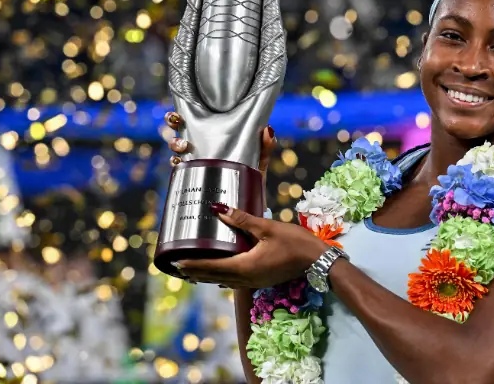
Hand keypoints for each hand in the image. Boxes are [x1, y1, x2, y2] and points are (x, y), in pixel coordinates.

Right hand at [165, 110, 275, 187]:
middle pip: (180, 129)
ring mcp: (195, 163)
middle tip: (178, 124)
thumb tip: (268, 129)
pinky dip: (175, 165)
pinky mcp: (192, 179)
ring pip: (176, 148)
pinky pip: (178, 171)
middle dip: (173, 123)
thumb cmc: (252, 177)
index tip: (179, 112)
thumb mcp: (260, 160)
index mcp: (215, 137)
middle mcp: (201, 147)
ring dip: (175, 143)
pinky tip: (179, 163)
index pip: (196, 120)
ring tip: (184, 147)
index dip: (184, 114)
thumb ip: (265, 146)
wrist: (248, 205)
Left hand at [174, 204, 329, 288]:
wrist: (317, 261)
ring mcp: (254, 282)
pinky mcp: (261, 280)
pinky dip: (221, 277)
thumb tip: (219, 210)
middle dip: (195, 273)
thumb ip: (242, 220)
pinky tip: (219, 274)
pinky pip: (234, 281)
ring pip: (224, 282)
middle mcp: (246, 278)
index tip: (176, 263)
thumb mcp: (267, 227)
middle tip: (176, 267)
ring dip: (207, 277)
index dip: (193, 265)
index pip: (212, 268)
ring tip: (192, 271)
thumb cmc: (295, 242)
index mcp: (245, 266)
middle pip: (214, 278)